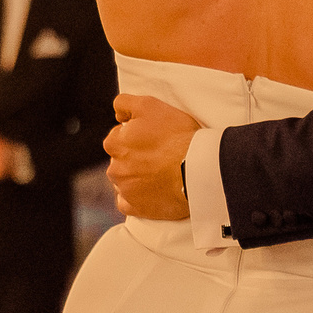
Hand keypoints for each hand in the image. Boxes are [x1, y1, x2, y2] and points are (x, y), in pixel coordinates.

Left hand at [105, 94, 195, 220]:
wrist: (198, 169)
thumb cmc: (176, 135)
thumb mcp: (149, 105)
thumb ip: (125, 104)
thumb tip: (117, 115)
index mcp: (114, 143)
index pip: (118, 137)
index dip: (136, 135)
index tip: (153, 138)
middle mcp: (115, 168)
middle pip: (121, 159)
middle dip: (135, 157)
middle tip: (160, 155)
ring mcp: (125, 190)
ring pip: (125, 181)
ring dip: (137, 177)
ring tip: (160, 172)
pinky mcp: (137, 208)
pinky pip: (130, 203)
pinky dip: (138, 198)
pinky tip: (153, 191)